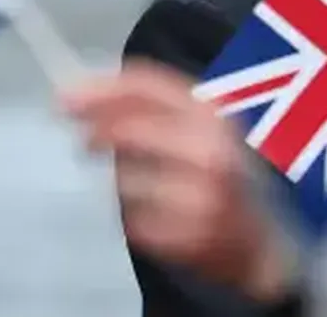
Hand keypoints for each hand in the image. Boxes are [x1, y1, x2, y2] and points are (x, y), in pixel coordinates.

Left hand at [60, 61, 292, 301]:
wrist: (258, 240)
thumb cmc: (220, 176)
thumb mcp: (199, 128)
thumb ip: (148, 108)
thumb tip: (79, 96)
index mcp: (215, 114)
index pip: (149, 86)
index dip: (103, 89)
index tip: (67, 97)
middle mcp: (213, 150)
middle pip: (131, 130)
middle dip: (98, 133)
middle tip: (85, 142)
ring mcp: (203, 195)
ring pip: (125, 179)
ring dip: (122, 181)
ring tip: (144, 185)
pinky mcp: (190, 236)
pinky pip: (133, 221)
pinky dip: (137, 217)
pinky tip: (158, 216)